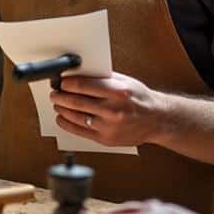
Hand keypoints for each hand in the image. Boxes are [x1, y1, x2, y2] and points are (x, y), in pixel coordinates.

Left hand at [49, 73, 169, 147]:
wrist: (158, 120)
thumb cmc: (140, 99)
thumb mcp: (125, 82)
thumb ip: (102, 78)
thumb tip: (78, 74)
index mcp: (118, 92)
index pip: (83, 86)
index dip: (67, 84)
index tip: (61, 82)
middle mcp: (113, 110)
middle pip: (76, 102)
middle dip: (60, 96)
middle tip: (55, 93)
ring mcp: (109, 126)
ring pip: (75, 117)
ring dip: (62, 109)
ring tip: (58, 104)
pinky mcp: (106, 139)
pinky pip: (80, 131)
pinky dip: (66, 123)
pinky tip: (62, 118)